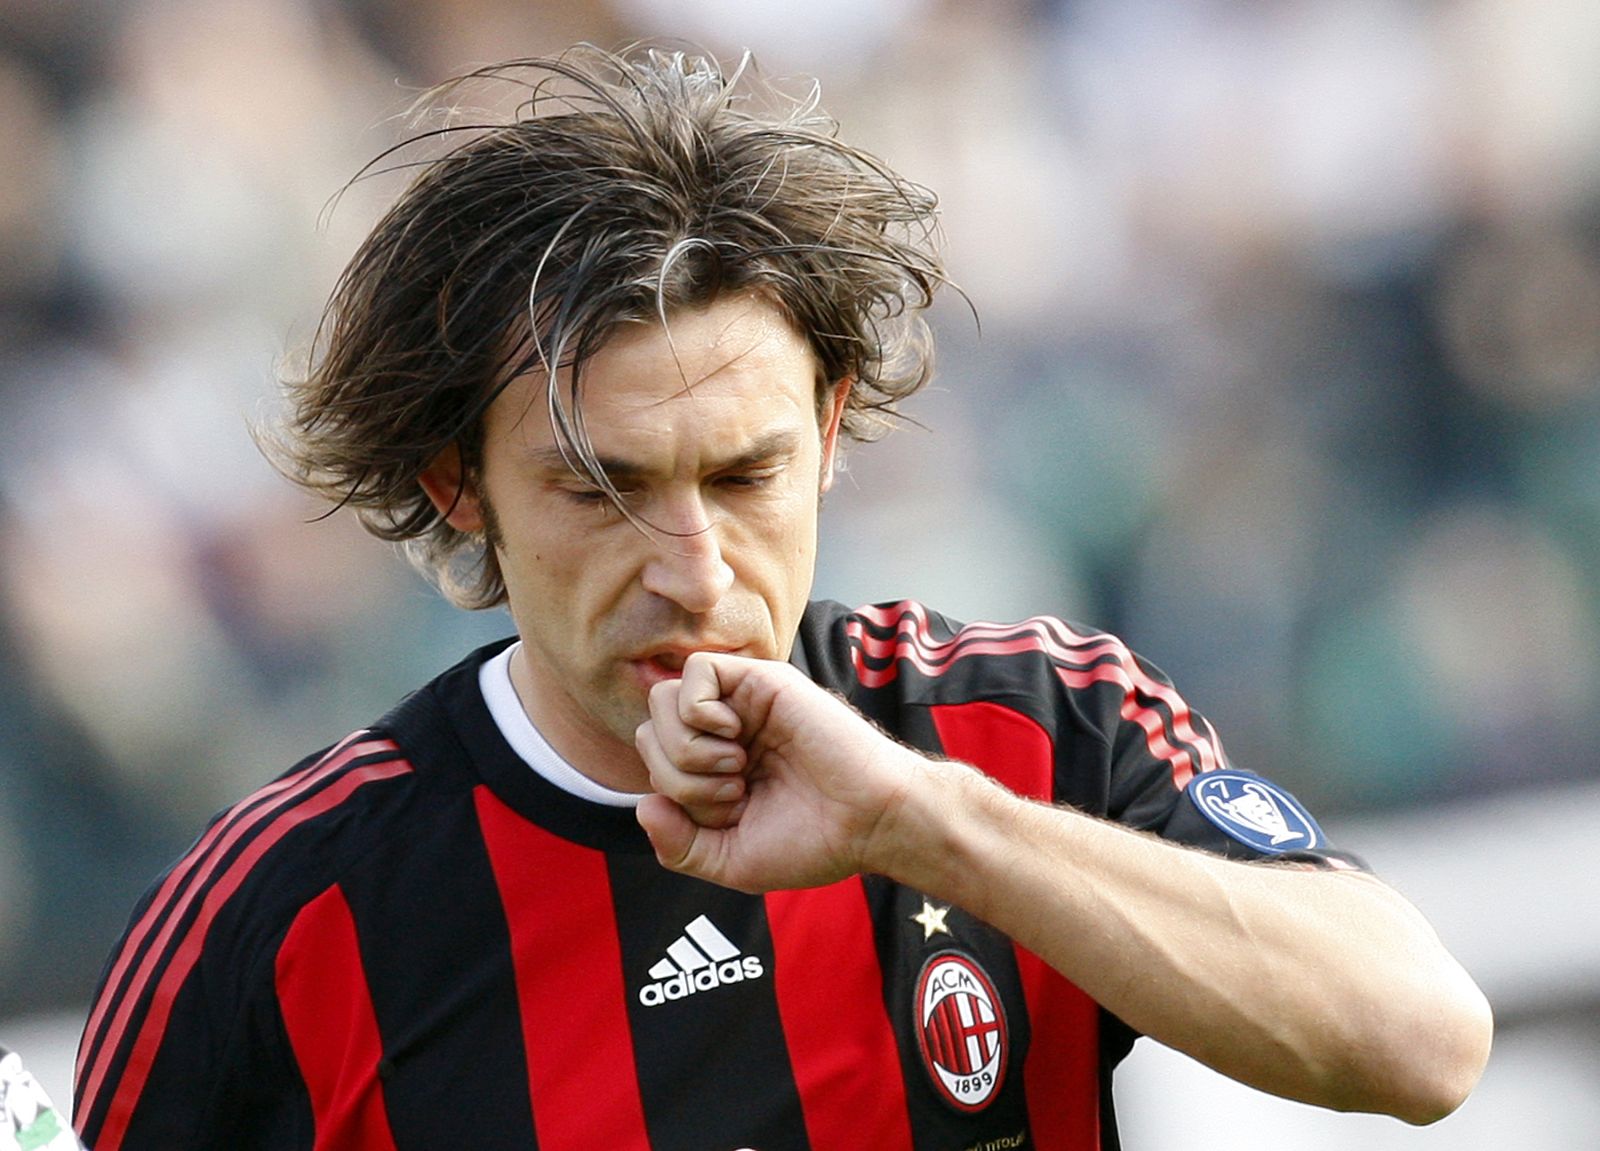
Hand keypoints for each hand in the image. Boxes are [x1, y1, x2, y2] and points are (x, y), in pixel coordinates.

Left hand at [634, 652, 919, 891]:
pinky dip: (699, 712)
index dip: (673, 796)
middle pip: (650, 731)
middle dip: (677, 776)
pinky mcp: (761, 680)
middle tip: (732, 793)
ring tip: (736, 767)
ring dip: (687, 748)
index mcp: (714, 768)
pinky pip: (695, 672)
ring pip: (662, 700)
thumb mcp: (730, 861)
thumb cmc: (813, 842)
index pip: (653, 763)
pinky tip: (736, 738)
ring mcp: (741, 702)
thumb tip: (643, 804)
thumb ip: (678, 846)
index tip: (725, 814)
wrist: (870, 820)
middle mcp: (723, 731)